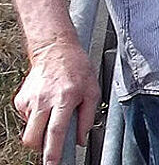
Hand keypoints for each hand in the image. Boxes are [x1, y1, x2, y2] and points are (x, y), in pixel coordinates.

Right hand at [14, 39, 98, 164]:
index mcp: (64, 98)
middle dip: (40, 148)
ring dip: (40, 131)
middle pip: (33, 137)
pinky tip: (46, 106)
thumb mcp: (93, 90)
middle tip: (51, 146)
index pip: (56, 132)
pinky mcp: (20, 99)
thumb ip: (87, 117)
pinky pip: (27, 119)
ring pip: (29, 130)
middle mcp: (44, 100)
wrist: (55, 50)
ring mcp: (30, 100)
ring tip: (53, 116)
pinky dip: (36, 119)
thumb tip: (81, 139)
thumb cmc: (77, 68)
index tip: (52, 164)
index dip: (53, 152)